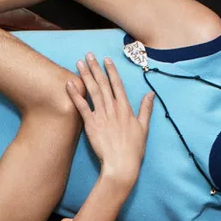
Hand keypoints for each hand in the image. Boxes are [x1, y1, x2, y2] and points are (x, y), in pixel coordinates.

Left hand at [66, 54, 153, 187]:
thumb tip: (150, 94)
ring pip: (93, 91)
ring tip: (79, 63)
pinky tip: (69, 84)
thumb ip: (146, 109)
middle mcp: (113, 108)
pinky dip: (75, 95)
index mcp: (125, 108)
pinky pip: (82, 107)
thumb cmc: (133, 150)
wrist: (122, 165)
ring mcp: (102, 116)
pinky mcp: (91, 125)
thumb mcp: (144, 128)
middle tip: (88, 55)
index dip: (111, 71)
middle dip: (95, 68)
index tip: (106, 60)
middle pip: (103, 84)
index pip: (117, 84)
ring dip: (85, 76)